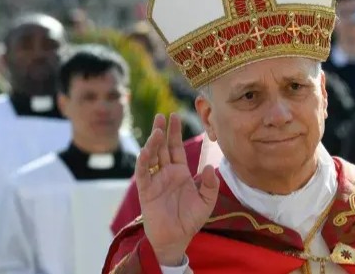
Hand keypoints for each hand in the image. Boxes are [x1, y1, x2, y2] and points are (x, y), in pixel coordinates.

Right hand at [136, 113, 219, 265]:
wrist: (176, 238)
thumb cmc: (191, 220)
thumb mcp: (207, 201)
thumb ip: (210, 184)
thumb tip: (210, 167)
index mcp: (180, 173)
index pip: (176, 148)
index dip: (175, 133)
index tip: (175, 116)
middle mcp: (167, 173)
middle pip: (163, 148)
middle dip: (162, 131)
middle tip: (162, 115)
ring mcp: (156, 181)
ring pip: (152, 157)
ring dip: (153, 143)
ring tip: (158, 130)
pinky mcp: (146, 191)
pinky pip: (144, 174)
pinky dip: (144, 162)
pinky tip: (146, 150)